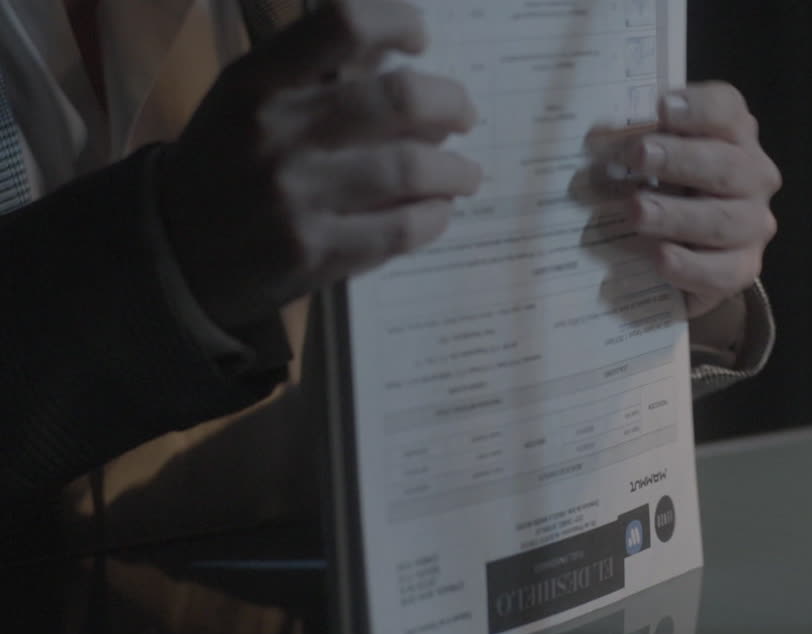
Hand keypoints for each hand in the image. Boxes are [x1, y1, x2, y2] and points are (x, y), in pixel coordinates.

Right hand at [159, 1, 480, 329]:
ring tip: (463, 174)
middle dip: (452, 104)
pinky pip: (403, 228)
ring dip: (455, 170)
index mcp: (256, 81)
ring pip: (413, 168)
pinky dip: (434, 216)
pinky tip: (437, 212)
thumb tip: (403, 58)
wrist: (169, 255)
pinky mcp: (314, 254)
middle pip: (401, 99)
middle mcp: (275, 132)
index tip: (420, 41)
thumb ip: (316, 77)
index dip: (399, 22)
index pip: (344, 23)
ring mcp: (295, 197)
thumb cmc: (224, 166)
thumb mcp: (247, 102)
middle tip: (464, 116)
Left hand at [617, 82, 781, 317]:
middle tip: (638, 157)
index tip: (661, 108)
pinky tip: (661, 258)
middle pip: (727, 165)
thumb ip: (639, 140)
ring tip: (636, 212)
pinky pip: (723, 272)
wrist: (689, 246)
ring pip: (722, 220)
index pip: (727, 111)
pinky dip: (690, 265)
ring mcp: (752, 225)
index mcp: (734, 135)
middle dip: (680, 160)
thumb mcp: (656, 154)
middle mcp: (753, 177)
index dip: (697, 108)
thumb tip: (597, 139)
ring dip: (676, 215)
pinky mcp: (743, 268)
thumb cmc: (666, 186)